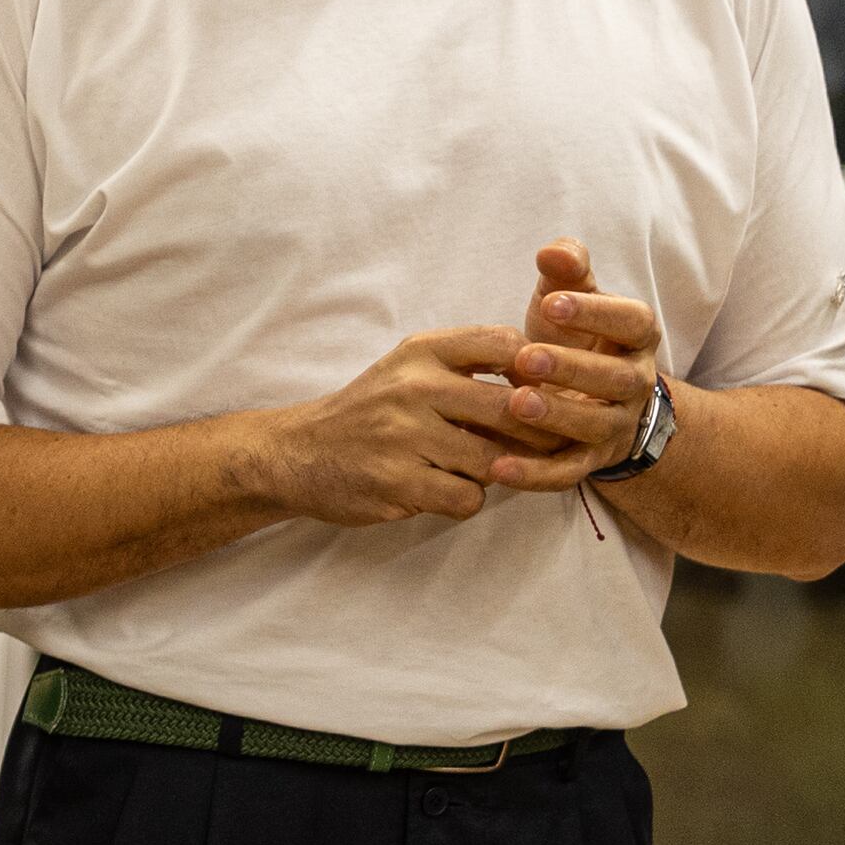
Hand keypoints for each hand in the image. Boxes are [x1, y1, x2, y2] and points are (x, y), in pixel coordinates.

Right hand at [243, 328, 526, 528]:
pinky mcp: (398, 481)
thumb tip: (547, 382)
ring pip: (494, 462)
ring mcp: (405, 436)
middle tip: (537, 447)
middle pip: (513, 409)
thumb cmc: (369, 412)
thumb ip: (467, 365)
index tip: (538, 395)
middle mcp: (414, 387)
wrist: (297, 454)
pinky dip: (464, 500)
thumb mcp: (408, 367)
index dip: (537, 372)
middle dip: (536, 434)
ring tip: (473, 469)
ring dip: (495, 473)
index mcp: (422, 352)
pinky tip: (442, 490)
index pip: (506, 345)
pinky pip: (467, 498)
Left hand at [494, 240, 664, 490]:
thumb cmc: (573, 337)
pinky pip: (567, 473)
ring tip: (515, 402)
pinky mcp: (589, 461)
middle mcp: (635, 383)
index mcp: (637, 337)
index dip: (596, 312)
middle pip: (615, 378)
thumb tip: (552, 251)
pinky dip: (535, 475)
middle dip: (572, 367)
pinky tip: (498, 468)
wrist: (585, 395)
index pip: (631, 321)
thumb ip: (567, 271)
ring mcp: (615, 426)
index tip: (552, 301)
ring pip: (595, 426)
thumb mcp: (570, 299)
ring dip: (557, 416)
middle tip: (526, 357)